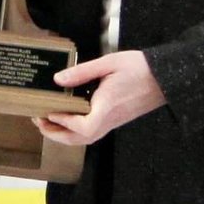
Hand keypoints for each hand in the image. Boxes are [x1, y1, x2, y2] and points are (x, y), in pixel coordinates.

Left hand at [33, 50, 165, 147]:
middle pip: (80, 139)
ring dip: (64, 134)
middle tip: (38, 121)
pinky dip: (75, 131)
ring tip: (47, 122)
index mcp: (107, 107)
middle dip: (56, 134)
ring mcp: (113, 122)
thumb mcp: (108, 63)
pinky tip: (67, 119)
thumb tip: (58, 80)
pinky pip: (92, 132)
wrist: (165, 77)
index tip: (50, 112)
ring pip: (86, 138)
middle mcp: (109, 120)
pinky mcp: (115, 120)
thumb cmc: (139, 68)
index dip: (64, 123)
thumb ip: (82, 72)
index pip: (84, 127)